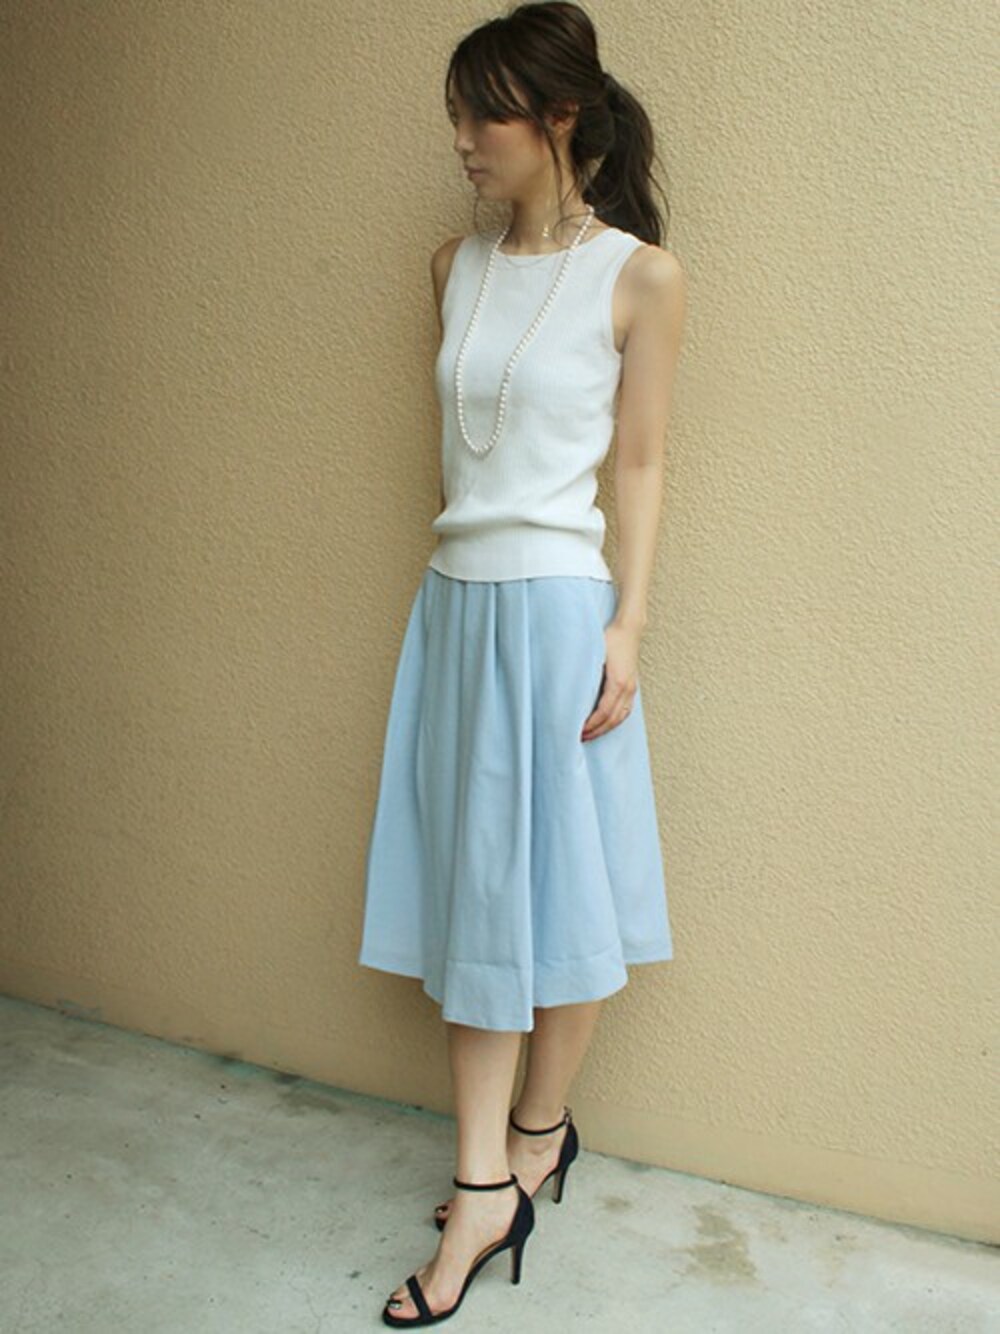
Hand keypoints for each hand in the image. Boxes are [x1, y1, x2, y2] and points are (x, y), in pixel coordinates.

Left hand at [581, 619, 640, 740]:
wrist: (629, 629)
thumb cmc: (610, 639)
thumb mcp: (595, 655)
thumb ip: (586, 673)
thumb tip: (571, 690)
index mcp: (618, 683)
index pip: (603, 712)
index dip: (591, 725)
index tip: (578, 731)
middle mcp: (627, 689)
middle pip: (612, 719)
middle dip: (597, 731)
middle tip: (581, 738)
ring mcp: (632, 688)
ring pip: (621, 717)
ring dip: (606, 728)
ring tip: (591, 734)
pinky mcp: (632, 686)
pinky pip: (625, 710)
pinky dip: (615, 720)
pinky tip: (605, 723)